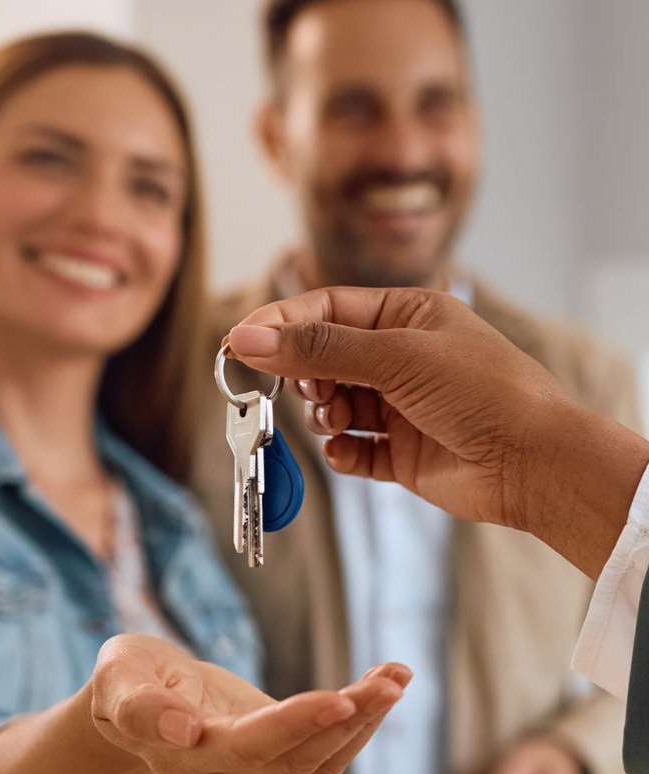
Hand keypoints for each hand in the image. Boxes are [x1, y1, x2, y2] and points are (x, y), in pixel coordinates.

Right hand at [90, 634, 410, 773]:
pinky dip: (360, 722)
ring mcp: (252, 773)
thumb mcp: (118, 677)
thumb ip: (141, 706)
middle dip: (350, 718)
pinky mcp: (276, 757)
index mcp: (185, 757)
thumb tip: (181, 732)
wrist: (134, 703)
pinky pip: (325, 751)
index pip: (251, 745)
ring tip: (396, 675)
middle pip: (298, 758)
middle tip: (391, 679)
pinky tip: (382, 685)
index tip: (342, 698)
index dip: (297, 724)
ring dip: (365, 721)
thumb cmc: (125, 680)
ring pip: (321, 760)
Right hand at [225, 287, 648, 578]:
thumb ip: (319, 349)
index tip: (239, 344)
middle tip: (310, 391)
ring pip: (333, 405)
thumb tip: (249, 336)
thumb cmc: (483, 393)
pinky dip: (342, 452)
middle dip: (305, 376)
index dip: (280, 325)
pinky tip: (347, 452)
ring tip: (335, 421)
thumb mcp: (395, 357)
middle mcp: (401, 358)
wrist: (534, 463)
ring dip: (323, 414)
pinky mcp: (402, 453)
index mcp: (406, 316)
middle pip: (323, 359)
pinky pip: (352, 450)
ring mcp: (401, 408)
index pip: (325, 310)